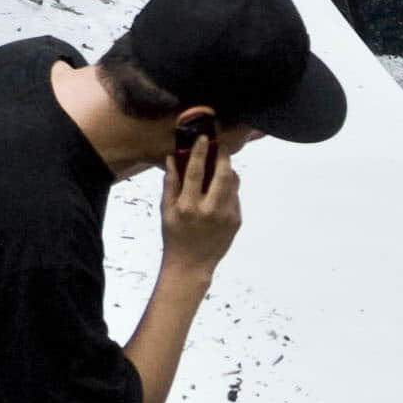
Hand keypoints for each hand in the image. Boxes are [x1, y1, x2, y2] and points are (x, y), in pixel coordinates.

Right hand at [160, 135, 240, 273]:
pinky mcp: (236, 221)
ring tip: (221, 167)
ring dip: (228, 171)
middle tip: (221, 147)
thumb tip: (173, 158)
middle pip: (223, 174)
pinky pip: (235, 197)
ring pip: (233, 184)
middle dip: (223, 156)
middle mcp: (210, 210)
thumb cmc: (175, 236)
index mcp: (189, 206)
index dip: (201, 152)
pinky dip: (229, 189)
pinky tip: (220, 191)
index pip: (196, 172)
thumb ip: (170, 183)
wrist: (192, 264)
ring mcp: (226, 216)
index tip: (204, 138)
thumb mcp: (167, 210)